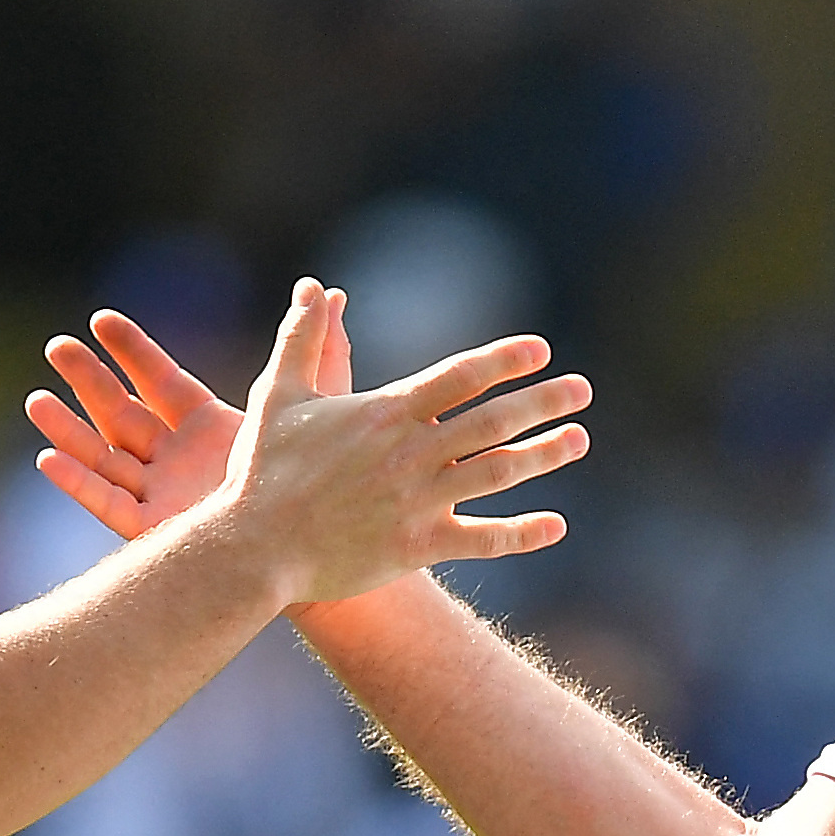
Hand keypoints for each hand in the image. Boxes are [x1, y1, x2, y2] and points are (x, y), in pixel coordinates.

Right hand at [26, 304, 302, 537]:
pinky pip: (108, 505)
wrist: (313, 554)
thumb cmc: (320, 486)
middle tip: (57, 347)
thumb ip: (320, 351)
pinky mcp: (156, 532)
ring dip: (69, 430)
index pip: (161, 379)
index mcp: (209, 426)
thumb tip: (329, 294)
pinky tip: (48, 458)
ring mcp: (165, 495)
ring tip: (35, 401)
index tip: (102, 319)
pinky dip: (78, 483)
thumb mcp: (318, 412)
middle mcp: (180, 458)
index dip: (132, 350)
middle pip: (122, 412)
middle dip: (88, 380)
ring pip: (105, 457)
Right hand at [31, 281, 586, 597]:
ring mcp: (418, 501)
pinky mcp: (417, 548)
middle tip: (582, 390)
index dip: (504, 360)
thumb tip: (311, 288)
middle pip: (492, 419)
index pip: (459, 376)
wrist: (252, 548)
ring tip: (579, 440)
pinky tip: (556, 525)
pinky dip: (522, 532)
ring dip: (544, 454)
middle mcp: (411, 453)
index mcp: (386, 412)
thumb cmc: (263, 471)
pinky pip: (482, 539)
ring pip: (498, 472)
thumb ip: (302, 340)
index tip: (540, 351)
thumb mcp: (279, 396)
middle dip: (543, 401)